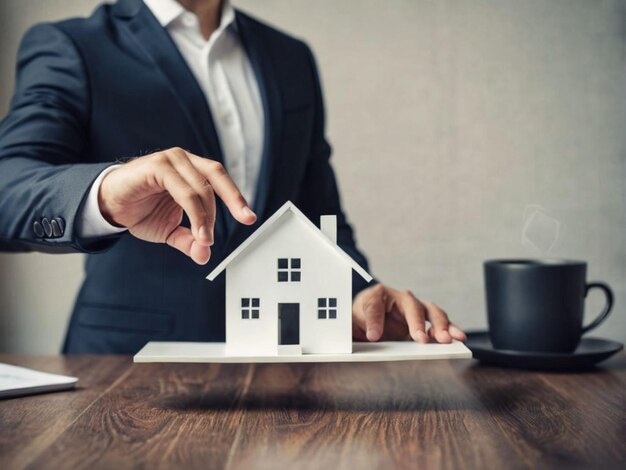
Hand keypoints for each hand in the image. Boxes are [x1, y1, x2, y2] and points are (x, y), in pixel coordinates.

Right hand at [98, 147, 255, 263]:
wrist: (107, 206)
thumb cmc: (139, 210)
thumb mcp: (169, 231)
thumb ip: (189, 240)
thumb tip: (204, 255)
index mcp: (191, 171)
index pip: (220, 180)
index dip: (236, 198)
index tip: (250, 217)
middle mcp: (183, 161)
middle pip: (216, 177)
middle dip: (233, 201)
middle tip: (245, 220)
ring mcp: (170, 161)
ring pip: (200, 188)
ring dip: (207, 217)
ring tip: (207, 239)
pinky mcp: (156, 166)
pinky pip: (182, 189)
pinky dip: (194, 212)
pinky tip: (198, 229)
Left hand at [352, 284, 465, 342]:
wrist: (367, 320)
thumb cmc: (361, 316)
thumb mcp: (354, 318)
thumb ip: (362, 322)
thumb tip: (375, 335)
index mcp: (379, 294)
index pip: (376, 305)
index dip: (375, 320)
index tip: (373, 336)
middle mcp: (401, 299)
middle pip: (413, 306)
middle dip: (418, 322)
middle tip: (420, 339)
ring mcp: (415, 310)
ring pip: (431, 313)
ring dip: (440, 326)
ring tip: (447, 338)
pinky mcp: (424, 324)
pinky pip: (440, 325)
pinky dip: (449, 330)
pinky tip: (458, 339)